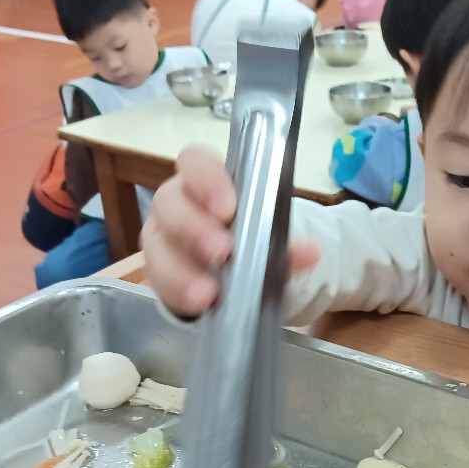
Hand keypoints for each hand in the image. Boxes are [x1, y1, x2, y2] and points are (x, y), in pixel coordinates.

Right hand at [142, 147, 318, 316]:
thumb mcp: (267, 232)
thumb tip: (311, 252)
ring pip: (157, 249)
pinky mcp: (158, 276)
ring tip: (210, 292)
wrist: (236, 271)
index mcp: (202, 180)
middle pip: (168, 203)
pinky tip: (203, 306)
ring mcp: (161, 240)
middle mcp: (175, 205)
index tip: (228, 206)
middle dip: (194, 227)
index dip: (206, 179)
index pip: (193, 162)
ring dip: (183, 271)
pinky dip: (182, 295)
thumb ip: (283, 240)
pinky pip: (160, 285)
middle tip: (222, 251)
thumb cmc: (248, 235)